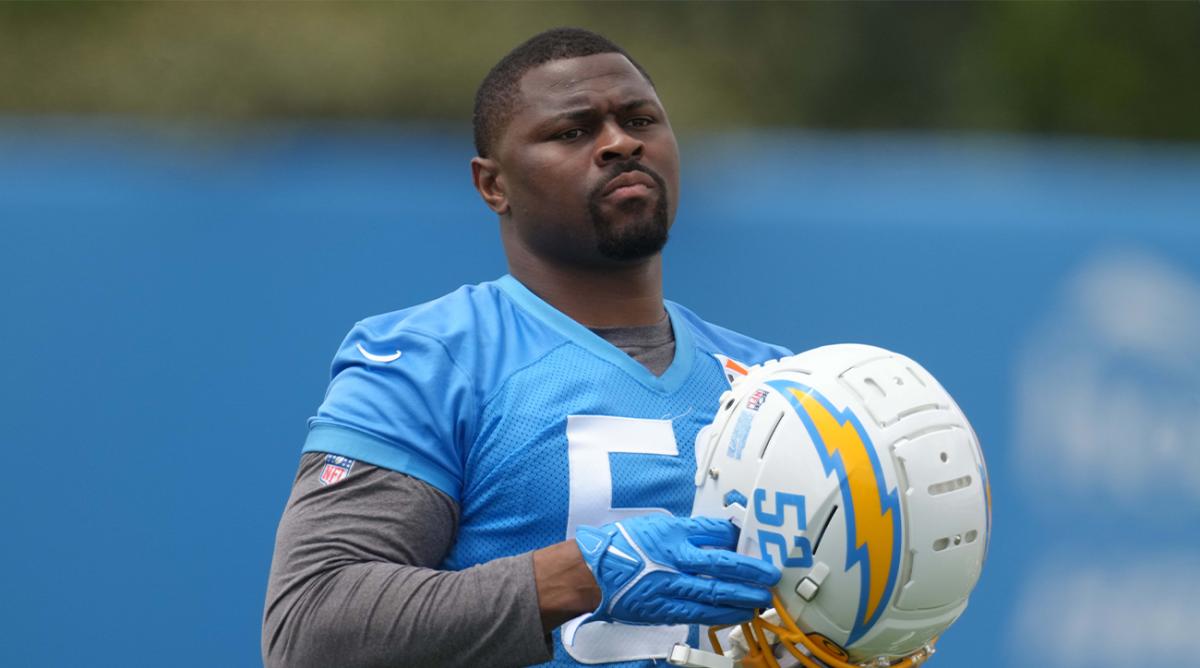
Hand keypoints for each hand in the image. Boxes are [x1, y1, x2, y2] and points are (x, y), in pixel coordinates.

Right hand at [574, 515, 779, 625]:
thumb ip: (688, 531)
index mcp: (671, 534)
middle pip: (721, 566)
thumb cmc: (622, 547)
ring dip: (742, 597)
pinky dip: (721, 615)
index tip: (754, 543)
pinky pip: (699, 614)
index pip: (714, 533)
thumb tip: (721, 534)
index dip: (738, 539)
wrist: (591, 573)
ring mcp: (669, 587)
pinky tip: (738, 614)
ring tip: (761, 599)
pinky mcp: (664, 609)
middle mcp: (673, 560)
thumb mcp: (656, 526)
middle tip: (770, 576)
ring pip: (714, 594)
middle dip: (750, 572)